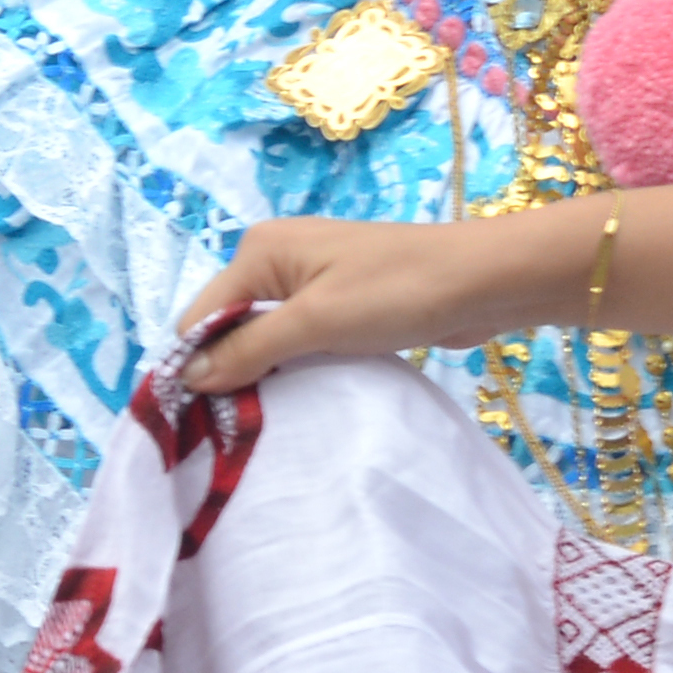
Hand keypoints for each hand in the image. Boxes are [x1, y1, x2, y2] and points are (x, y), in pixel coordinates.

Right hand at [168, 209, 567, 395]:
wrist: (485, 281)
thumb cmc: (397, 291)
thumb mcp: (315, 322)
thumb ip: (248, 349)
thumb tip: (187, 379)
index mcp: (258, 250)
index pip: (200, 316)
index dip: (197, 365)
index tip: (206, 418)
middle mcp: (275, 257)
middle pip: (228, 325)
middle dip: (232, 369)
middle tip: (241, 422)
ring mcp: (309, 278)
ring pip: (264, 334)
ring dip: (266, 370)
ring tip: (271, 411)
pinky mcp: (339, 298)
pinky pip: (297, 336)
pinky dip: (295, 362)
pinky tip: (304, 388)